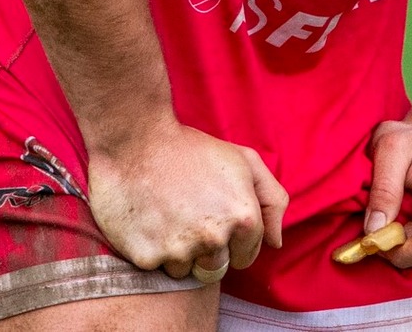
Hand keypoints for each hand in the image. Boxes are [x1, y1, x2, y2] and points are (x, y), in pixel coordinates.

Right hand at [87, 119, 288, 281]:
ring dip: (178, 251)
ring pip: (186, 270)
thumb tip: (275, 243)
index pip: (246, 256)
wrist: (135, 141)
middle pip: (217, 268)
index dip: (232, 240)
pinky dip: (152, 249)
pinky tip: (148, 220)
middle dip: (207, 250)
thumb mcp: (243, 161)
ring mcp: (181, 250)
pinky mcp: (148, 257)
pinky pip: (156, 267)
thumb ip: (272, 200)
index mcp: (244, 218)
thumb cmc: (192, 149)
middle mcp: (215, 238)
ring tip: (167, 216)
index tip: (214, 219)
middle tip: (189, 217)